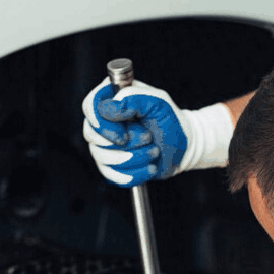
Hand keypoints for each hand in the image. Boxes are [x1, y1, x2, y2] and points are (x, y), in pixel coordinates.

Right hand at [81, 77, 232, 186]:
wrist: (183, 145)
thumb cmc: (170, 120)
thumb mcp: (157, 101)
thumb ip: (133, 98)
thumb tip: (109, 108)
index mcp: (111, 99)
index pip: (90, 107)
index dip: (103, 123)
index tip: (123, 134)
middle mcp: (104, 121)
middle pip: (93, 135)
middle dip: (124, 143)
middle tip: (148, 138)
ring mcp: (105, 144)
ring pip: (102, 157)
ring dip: (134, 158)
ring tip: (154, 151)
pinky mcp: (112, 165)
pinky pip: (112, 175)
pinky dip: (135, 174)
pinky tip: (150, 167)